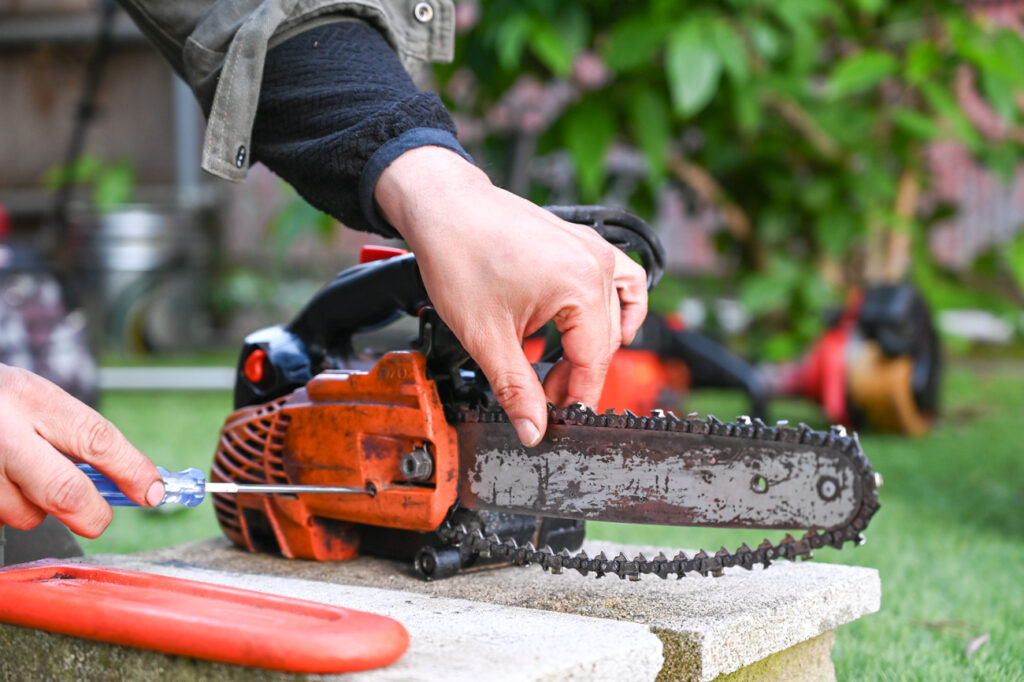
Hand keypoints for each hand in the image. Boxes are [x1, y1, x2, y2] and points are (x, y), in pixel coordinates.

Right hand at [0, 364, 163, 536]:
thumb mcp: (33, 399)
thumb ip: (76, 436)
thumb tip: (128, 479)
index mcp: (32, 399)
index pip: (98, 439)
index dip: (132, 470)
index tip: (153, 492)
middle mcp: (3, 432)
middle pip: (65, 492)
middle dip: (93, 514)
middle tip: (100, 517)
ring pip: (28, 515)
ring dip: (37, 510)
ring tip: (21, 478)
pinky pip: (0, 520)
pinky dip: (8, 510)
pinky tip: (1, 484)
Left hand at [375, 147, 647, 445]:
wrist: (443, 208)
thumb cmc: (460, 255)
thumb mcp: (486, 336)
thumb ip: (516, 388)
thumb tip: (533, 428)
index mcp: (580, 286)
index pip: (593, 360)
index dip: (575, 397)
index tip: (557, 419)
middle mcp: (596, 264)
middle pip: (604, 342)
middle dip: (576, 377)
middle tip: (545, 401)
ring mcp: (594, 248)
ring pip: (612, 315)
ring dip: (592, 348)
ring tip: (561, 370)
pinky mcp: (583, 242)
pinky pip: (623, 279)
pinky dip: (620, 307)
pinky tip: (608, 327)